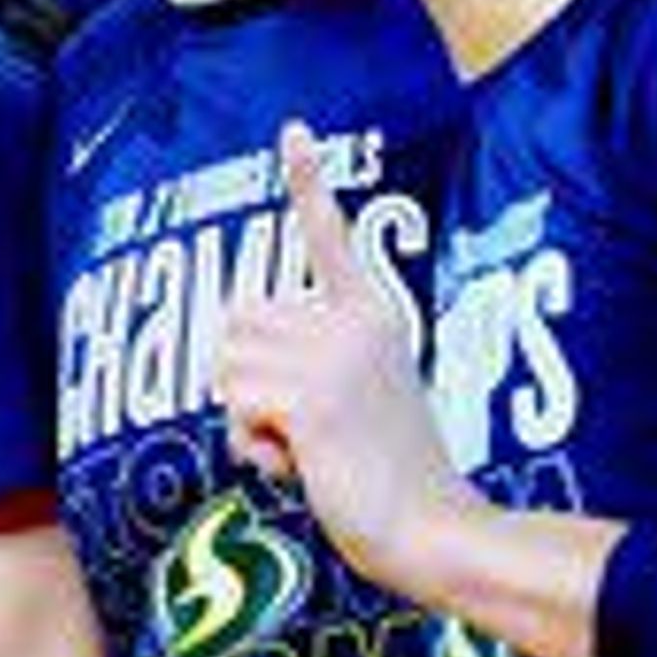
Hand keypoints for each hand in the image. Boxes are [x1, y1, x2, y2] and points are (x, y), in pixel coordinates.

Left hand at [216, 122, 477, 594]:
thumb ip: (310, 362)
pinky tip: (302, 467)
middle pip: (237, 320)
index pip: (331, 236)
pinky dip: (252, 449)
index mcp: (372, 316)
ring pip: (226, 365)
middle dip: (246, 378)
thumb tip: (235, 347)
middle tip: (304, 424)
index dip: (308, 180)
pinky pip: (235, 409)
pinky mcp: (312, 399)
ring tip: (307, 447)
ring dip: (247, 418)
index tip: (293, 128)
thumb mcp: (355, 398)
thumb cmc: (387, 475)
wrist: (429, 527)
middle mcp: (353, 324)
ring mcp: (333, 358)